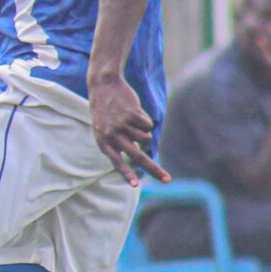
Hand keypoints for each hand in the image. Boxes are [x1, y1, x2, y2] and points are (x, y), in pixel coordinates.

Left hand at [89, 71, 169, 185]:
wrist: (103, 85)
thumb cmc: (106, 111)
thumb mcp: (106, 129)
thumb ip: (118, 143)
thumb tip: (142, 156)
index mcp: (103, 142)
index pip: (116, 162)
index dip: (127, 174)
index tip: (136, 186)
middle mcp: (112, 136)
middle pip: (138, 157)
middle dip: (154, 169)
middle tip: (167, 180)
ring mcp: (122, 125)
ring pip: (146, 138)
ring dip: (145, 132)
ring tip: (133, 121)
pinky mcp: (132, 115)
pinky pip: (148, 125)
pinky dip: (145, 120)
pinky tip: (134, 111)